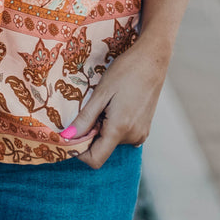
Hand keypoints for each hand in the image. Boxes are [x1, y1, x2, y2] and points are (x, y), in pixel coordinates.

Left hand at [61, 36, 169, 168]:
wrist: (152, 60)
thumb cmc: (125, 72)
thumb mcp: (100, 93)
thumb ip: (85, 119)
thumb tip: (67, 137)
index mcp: (120, 130)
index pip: (95, 159)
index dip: (79, 151)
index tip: (70, 135)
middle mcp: (133, 137)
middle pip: (102, 149)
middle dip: (90, 134)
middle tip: (90, 108)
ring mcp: (141, 134)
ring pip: (111, 141)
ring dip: (102, 127)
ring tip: (105, 103)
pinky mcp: (144, 128)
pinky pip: (122, 134)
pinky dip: (113, 125)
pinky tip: (114, 105)